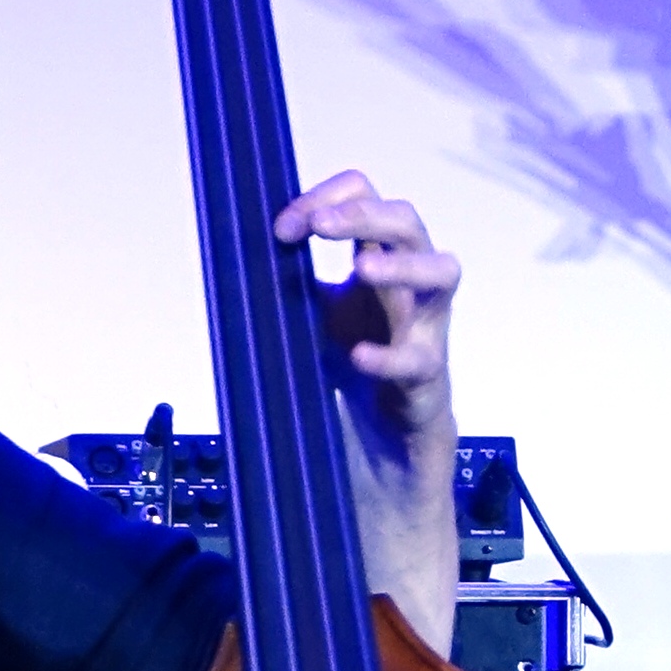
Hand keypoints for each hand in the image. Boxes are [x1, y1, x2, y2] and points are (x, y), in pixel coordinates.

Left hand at [273, 171, 465, 626]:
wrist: (379, 473)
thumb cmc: (346, 395)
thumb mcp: (304, 328)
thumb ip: (282, 288)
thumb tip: (226, 249)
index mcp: (373, 272)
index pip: (369, 200)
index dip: (330, 197)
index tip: (285, 224)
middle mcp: (404, 296)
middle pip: (409, 222)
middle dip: (364, 214)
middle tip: (318, 226)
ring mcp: (423, 338)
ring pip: (444, 274)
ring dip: (403, 265)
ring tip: (362, 270)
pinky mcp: (427, 389)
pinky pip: (421, 364)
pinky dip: (391, 359)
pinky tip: (358, 361)